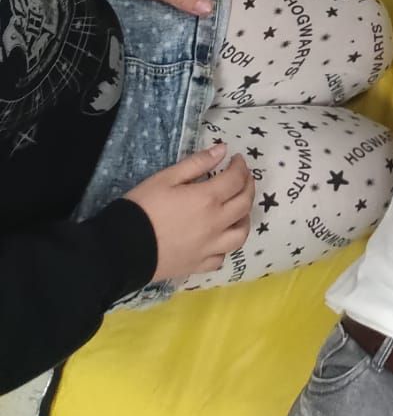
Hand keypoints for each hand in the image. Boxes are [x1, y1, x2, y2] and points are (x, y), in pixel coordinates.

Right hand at [123, 148, 253, 282]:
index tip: (237, 160)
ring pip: (240, 234)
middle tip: (242, 178)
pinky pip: (221, 258)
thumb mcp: (166, 178)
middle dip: (248, 186)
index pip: (237, 179)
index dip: (241, 166)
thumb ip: (197, 163)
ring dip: (244, 219)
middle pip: (244, 204)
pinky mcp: (198, 265)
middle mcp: (216, 224)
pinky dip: (225, 247)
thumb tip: (223, 149)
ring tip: (237, 209)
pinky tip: (219, 239)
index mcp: (208, 199)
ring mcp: (209, 248)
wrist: (122, 248)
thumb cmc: (143, 208)